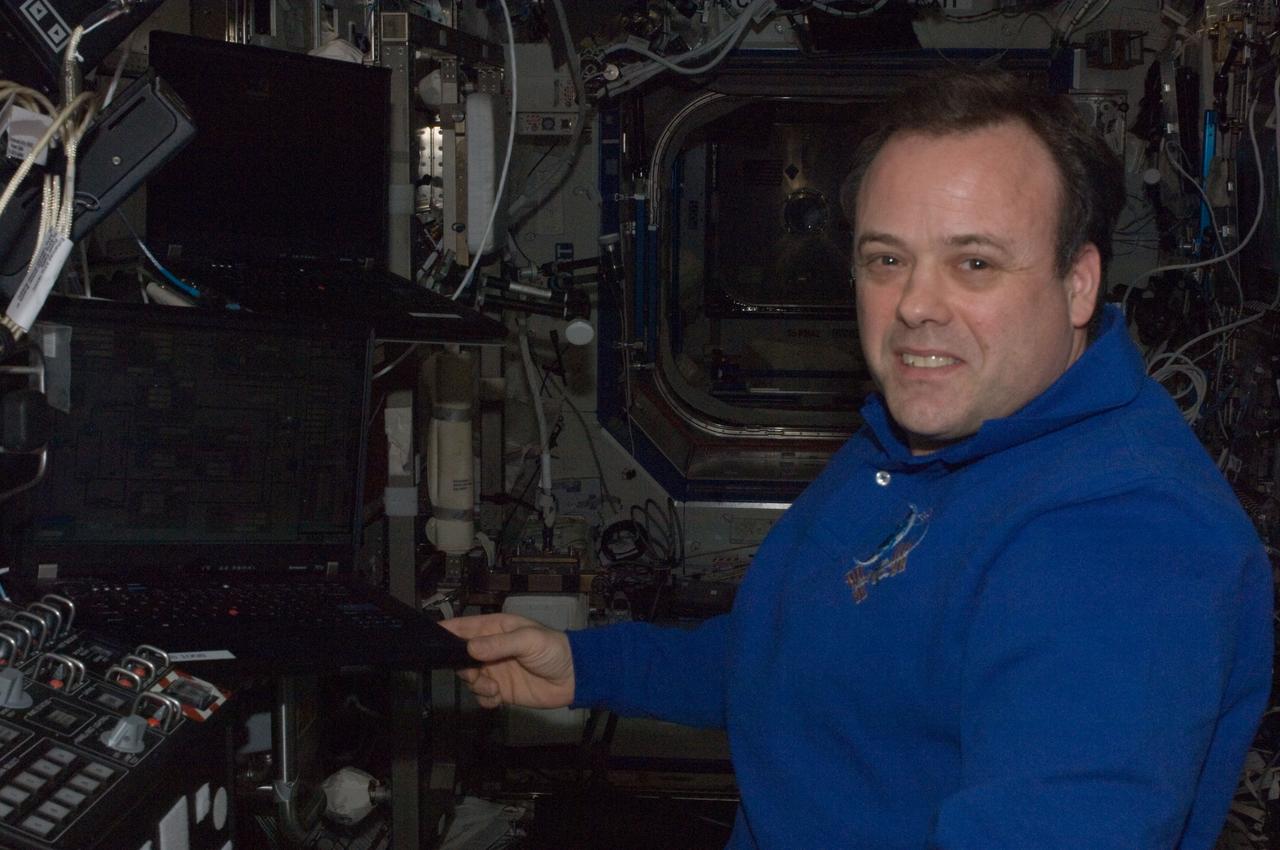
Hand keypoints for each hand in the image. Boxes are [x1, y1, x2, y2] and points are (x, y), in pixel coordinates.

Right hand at [440, 613, 574, 709]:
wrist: (574, 677)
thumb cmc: (554, 649)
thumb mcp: (528, 640)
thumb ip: (499, 644)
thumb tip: (470, 648)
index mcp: (496, 629)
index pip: (464, 627)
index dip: (447, 632)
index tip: (431, 640)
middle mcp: (491, 649)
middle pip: (461, 657)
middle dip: (463, 667)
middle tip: (477, 674)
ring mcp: (495, 670)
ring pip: (470, 678)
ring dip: (477, 685)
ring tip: (494, 688)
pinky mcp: (502, 690)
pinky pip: (482, 697)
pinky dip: (486, 699)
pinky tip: (498, 698)